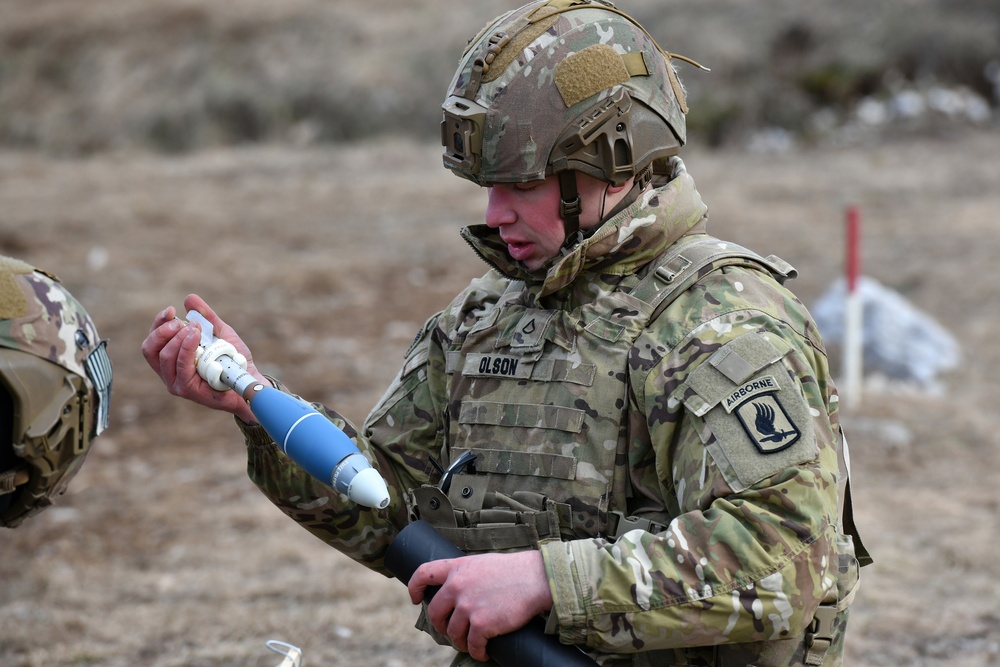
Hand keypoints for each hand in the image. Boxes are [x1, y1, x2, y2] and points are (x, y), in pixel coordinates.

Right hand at [140, 294, 264, 423]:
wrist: (249, 380)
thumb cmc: (232, 360)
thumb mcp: (219, 334)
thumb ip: (205, 317)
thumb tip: (189, 298)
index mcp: (171, 361)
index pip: (152, 341)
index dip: (158, 323)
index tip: (172, 310)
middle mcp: (169, 373)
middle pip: (150, 348)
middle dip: (163, 330)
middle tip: (182, 321)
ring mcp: (177, 383)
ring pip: (165, 356)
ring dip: (178, 337)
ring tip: (195, 328)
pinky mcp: (188, 390)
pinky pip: (182, 366)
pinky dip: (187, 348)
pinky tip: (196, 336)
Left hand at [407, 550, 553, 661]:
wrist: (536, 579)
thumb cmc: (515, 570)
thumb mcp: (483, 563)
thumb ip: (467, 573)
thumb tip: (459, 589)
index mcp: (458, 568)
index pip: (423, 573)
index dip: (414, 587)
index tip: (415, 599)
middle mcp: (458, 586)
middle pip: (435, 612)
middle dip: (440, 625)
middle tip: (449, 630)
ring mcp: (468, 606)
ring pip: (453, 632)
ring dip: (459, 641)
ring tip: (469, 643)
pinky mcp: (482, 624)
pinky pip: (472, 645)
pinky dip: (477, 652)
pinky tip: (482, 652)